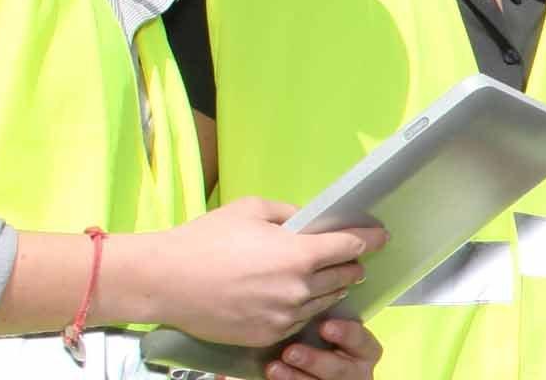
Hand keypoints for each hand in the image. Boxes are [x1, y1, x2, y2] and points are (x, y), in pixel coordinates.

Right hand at [107, 197, 386, 345]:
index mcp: (299, 254)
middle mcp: (299, 289)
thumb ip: (289, 213)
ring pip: (327, 302)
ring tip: (325, 277)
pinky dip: (305, 308)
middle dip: (351, 264)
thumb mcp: (250, 210)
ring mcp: (286, 316)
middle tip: (350, 256)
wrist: (164, 281)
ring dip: (330, 288)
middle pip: (346, 277)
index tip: (380, 237)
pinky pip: (301, 321)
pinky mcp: (270, 335)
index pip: (351, 247)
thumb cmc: (204, 240)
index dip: (370, 239)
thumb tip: (308, 220)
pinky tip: (296, 298)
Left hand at [262, 318, 382, 379]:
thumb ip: (327, 318)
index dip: (348, 335)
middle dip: (316, 361)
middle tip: (291, 351)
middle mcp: (355, 372)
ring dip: (296, 377)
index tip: (326, 326)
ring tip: (274, 367)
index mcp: (363, 352)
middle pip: (341, 370)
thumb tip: (312, 287)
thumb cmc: (322, 342)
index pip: (363, 342)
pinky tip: (272, 373)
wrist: (311, 367)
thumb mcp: (331, 331)